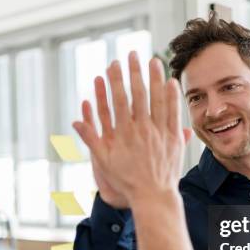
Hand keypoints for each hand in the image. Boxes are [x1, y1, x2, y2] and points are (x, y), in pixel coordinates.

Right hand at [73, 52, 190, 205]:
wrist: (152, 196)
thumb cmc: (125, 180)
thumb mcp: (103, 161)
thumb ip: (90, 139)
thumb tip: (75, 121)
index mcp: (123, 133)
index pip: (118, 100)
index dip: (116, 80)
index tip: (114, 64)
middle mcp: (141, 130)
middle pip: (138, 95)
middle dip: (135, 72)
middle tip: (132, 54)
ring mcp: (159, 133)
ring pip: (158, 100)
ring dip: (155, 79)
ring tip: (153, 61)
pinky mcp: (173, 139)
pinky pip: (173, 114)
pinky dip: (172, 98)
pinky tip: (171, 83)